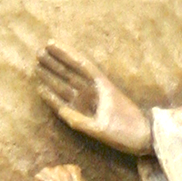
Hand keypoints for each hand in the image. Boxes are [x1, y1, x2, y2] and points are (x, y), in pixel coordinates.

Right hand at [37, 43, 151, 157]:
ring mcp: (91, 100)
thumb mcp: (104, 128)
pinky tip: (45, 91)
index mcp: (102, 87)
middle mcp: (95, 91)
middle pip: (71, 72)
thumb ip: (83, 121)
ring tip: (37, 67)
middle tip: (37, 53)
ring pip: (68, 84)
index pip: (80, 65)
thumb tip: (63, 112)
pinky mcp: (89, 111)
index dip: (65, 53)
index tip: (50, 43)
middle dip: (55, 62)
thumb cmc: (127, 131)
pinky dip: (56, 96)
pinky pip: (68, 101)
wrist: (144, 137)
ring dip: (53, 75)